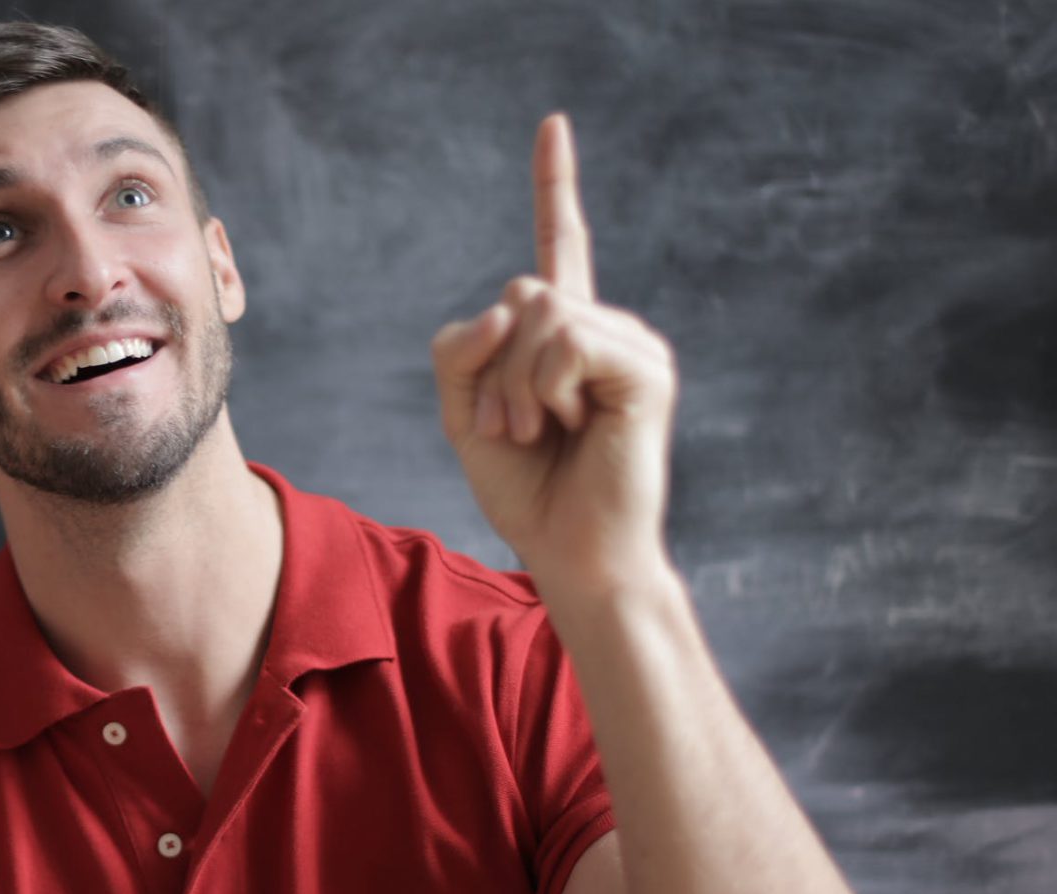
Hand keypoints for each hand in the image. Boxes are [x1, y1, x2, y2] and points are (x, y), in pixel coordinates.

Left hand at [430, 114, 677, 590]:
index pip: (558, 245)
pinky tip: (571, 425)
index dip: (554, 186)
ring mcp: (630, 345)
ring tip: (540, 433)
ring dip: (514, 385)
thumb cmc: (525, 489)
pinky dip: (545, 388)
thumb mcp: (464, 413)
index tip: (552, 124)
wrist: (571, 553)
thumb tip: (510, 302)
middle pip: (519, 292)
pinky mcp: (646, 369)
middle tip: (513, 429)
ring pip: (538, 313)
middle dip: (491, 368)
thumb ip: (461, 349)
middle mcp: (602, 328)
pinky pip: (566, 341)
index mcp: (563, 335)